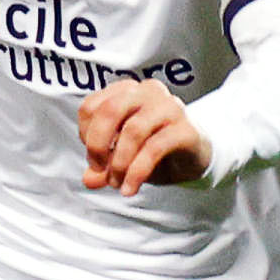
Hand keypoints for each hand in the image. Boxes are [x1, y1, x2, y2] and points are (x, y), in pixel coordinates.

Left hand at [79, 78, 211, 194]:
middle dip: (97, 145)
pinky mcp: (186, 129)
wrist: (194, 157)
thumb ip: (102, 167)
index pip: (91, 106)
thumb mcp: (121, 158)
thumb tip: (88, 180)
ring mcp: (170, 108)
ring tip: (116, 183)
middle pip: (110, 110)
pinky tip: (130, 188)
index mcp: (127, 91)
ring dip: (119, 163)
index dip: (86, 136)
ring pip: (133, 130)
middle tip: (99, 170)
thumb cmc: (153, 149)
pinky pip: (154, 149)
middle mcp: (148, 92)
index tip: (95, 160)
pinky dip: (137, 172)